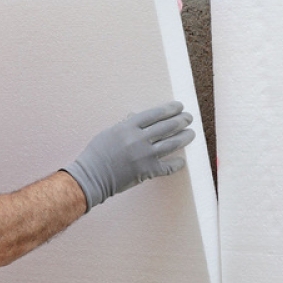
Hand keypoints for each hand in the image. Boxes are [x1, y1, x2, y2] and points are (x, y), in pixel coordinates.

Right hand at [62, 101, 195, 210]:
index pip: (155, 114)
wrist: (91, 177)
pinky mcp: (147, 172)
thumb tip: (138, 117)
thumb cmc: (96, 154)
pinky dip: (176, 164)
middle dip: (181, 121)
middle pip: (166, 127)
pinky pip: (167, 167)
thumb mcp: (109, 132)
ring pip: (171, 144)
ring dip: (184, 138)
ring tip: (191, 133)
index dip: (170, 109)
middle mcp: (139, 139)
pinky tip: (182, 161)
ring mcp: (145, 156)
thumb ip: (126, 125)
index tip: (179, 106)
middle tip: (189, 118)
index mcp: (128, 127)